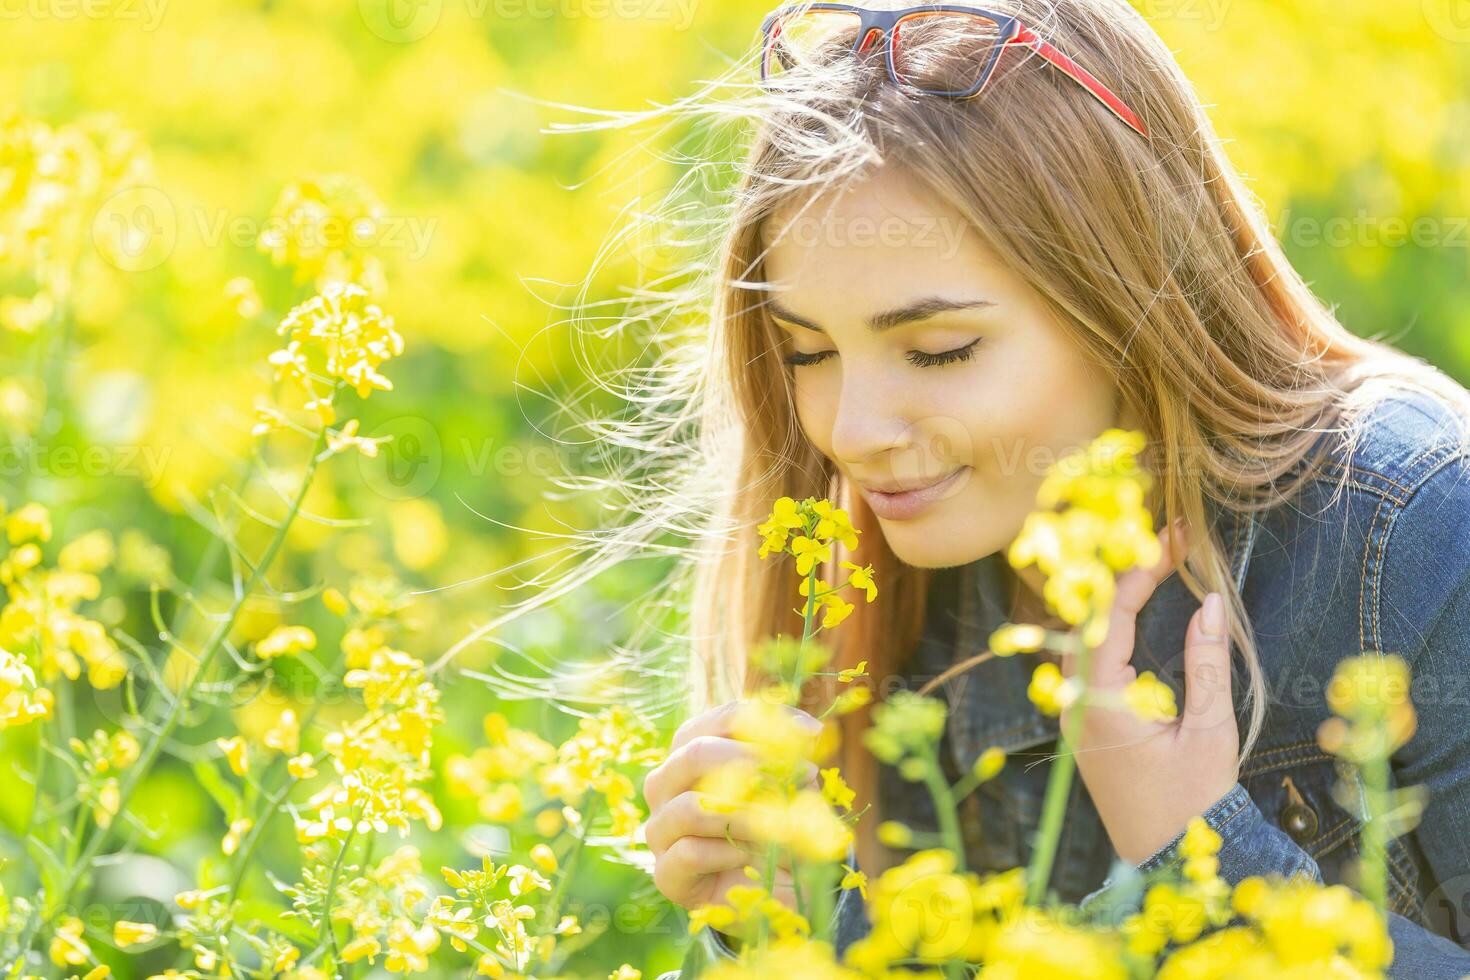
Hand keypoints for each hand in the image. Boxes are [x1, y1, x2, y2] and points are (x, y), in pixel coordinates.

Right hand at [641, 700, 819, 914]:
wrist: (770, 891)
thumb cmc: (775, 829)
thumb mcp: (792, 790)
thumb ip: (791, 761)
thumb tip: (805, 733)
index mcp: (691, 753)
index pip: (716, 721)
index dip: (763, 720)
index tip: (812, 734)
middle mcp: (666, 786)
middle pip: (694, 753)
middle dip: (750, 762)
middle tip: (796, 777)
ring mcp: (660, 830)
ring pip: (691, 807)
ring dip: (745, 814)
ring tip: (779, 825)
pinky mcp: (666, 874)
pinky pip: (691, 852)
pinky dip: (729, 853)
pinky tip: (750, 857)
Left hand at [1062, 518, 1239, 864]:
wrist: (1170, 857)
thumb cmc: (1193, 802)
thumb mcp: (1209, 730)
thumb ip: (1206, 663)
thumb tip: (1209, 602)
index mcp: (1099, 700)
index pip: (1110, 615)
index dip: (1141, 570)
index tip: (1173, 538)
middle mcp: (1075, 701)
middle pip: (1088, 618)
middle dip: (1125, 573)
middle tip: (1166, 540)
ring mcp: (1075, 711)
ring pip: (1084, 636)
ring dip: (1115, 597)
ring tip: (1153, 560)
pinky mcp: (1085, 721)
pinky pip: (1088, 659)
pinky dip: (1111, 626)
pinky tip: (1135, 606)